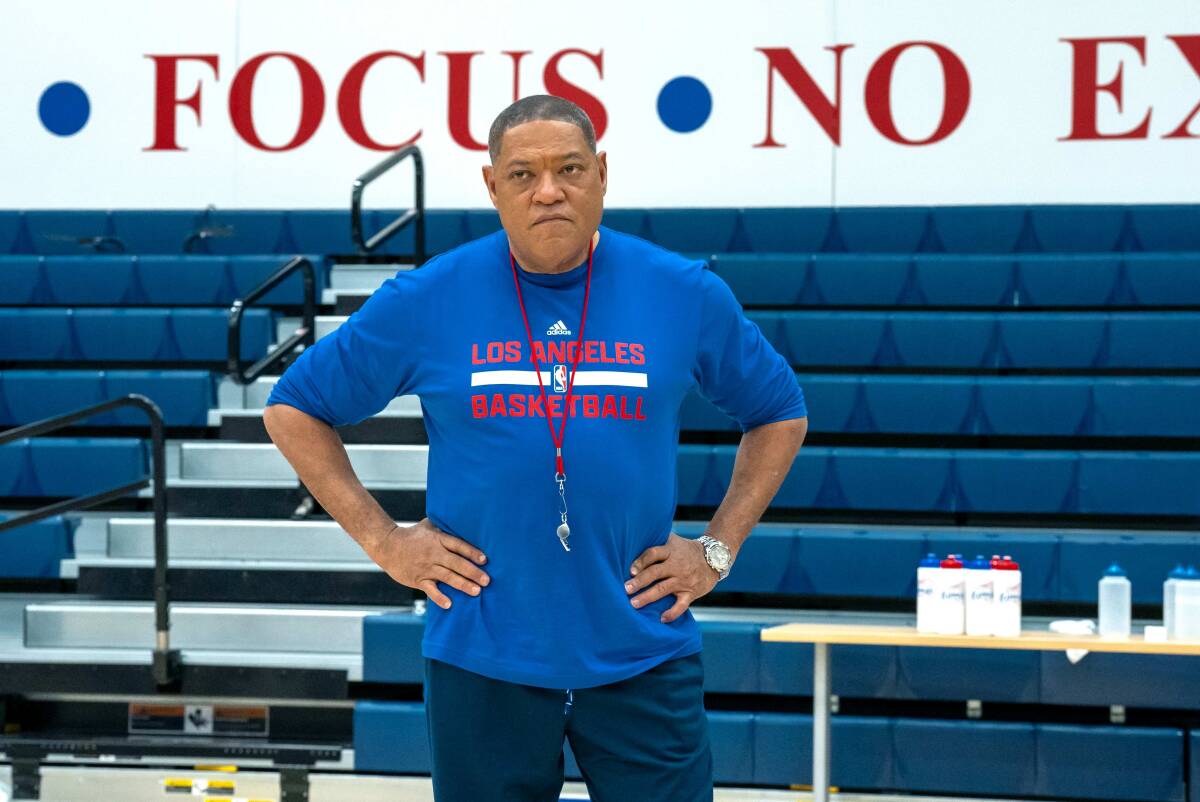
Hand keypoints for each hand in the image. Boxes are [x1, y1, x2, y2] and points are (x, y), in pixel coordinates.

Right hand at [365, 518, 489, 609]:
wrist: (388, 546)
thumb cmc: (412, 535)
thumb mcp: (429, 525)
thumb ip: (445, 525)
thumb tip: (463, 519)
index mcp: (438, 539)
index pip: (458, 546)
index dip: (472, 552)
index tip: (484, 560)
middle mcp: (434, 553)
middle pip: (456, 563)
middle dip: (473, 572)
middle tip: (487, 580)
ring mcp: (426, 567)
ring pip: (447, 577)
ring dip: (462, 584)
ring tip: (476, 591)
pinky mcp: (418, 579)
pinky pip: (430, 590)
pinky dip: (439, 597)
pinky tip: (449, 604)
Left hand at [626, 532, 718, 623]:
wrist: (714, 559)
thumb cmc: (687, 550)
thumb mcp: (674, 541)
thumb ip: (658, 540)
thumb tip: (635, 536)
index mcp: (671, 551)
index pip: (653, 554)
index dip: (641, 561)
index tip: (630, 570)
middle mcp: (676, 565)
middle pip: (655, 572)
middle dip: (639, 581)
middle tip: (626, 589)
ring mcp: (684, 580)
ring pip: (663, 589)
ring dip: (648, 597)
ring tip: (634, 603)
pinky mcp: (691, 593)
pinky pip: (681, 605)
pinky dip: (672, 613)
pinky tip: (662, 619)